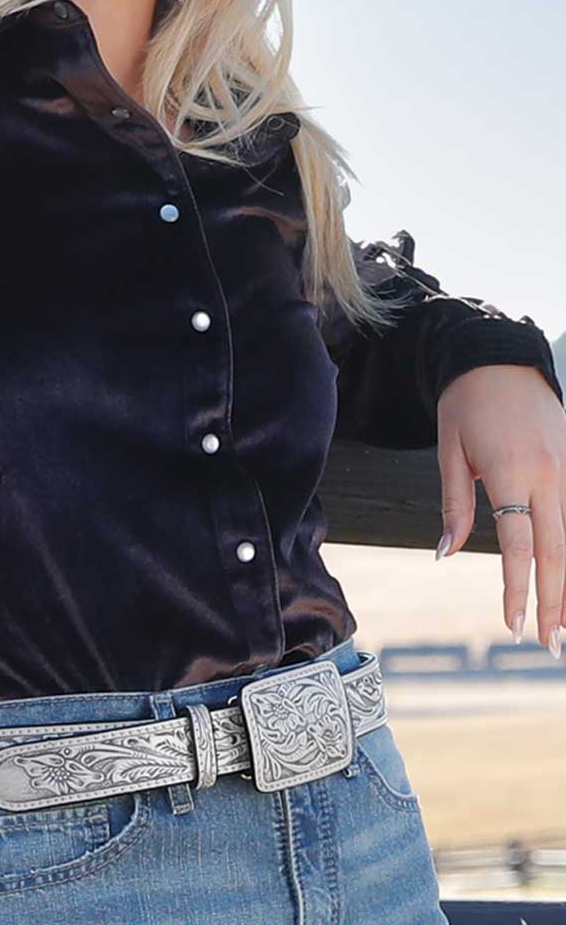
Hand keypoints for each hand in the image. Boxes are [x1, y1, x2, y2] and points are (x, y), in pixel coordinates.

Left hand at [435, 364, 564, 656]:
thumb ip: (455, 504)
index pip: (518, 544)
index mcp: (513, 471)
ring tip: (565, 624)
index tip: (514, 625)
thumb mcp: (449, 449)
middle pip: (557, 549)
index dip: (518, 589)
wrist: (498, 354)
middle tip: (550, 645)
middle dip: (555, 601)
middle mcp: (550, 473)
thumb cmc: (465, 403)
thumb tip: (446, 553)